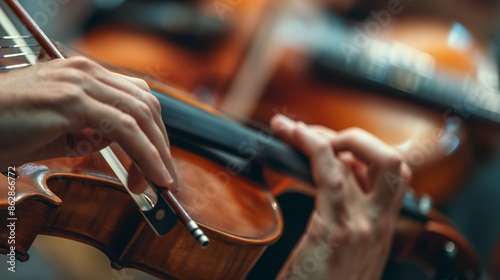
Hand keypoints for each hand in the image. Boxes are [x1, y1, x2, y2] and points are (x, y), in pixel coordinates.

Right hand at [0, 56, 176, 192]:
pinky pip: (124, 127)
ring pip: (141, 114)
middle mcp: (85, 72)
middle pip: (146, 104)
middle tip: (164, 176)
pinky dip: (145, 153)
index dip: (154, 132)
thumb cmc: (5, 128)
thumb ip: (91, 131)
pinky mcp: (70, 100)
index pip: (137, 98)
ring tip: (160, 180)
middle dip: (161, 143)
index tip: (156, 163)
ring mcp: (78, 82)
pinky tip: (150, 174)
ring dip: (157, 152)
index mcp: (84, 75)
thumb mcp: (58, 131)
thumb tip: (118, 141)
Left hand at [271, 114, 410, 279]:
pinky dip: (313, 146)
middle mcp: (378, 225)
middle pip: (389, 160)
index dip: (359, 151)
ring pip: (361, 159)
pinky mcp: (336, 231)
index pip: (386, 174)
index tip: (329, 142)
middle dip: (355, 138)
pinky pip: (329, 175)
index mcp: (380, 230)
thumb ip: (344, 222)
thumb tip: (331, 191)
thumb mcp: (345, 256)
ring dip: (325, 135)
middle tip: (317, 136)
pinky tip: (294, 135)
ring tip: (295, 129)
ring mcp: (361, 227)